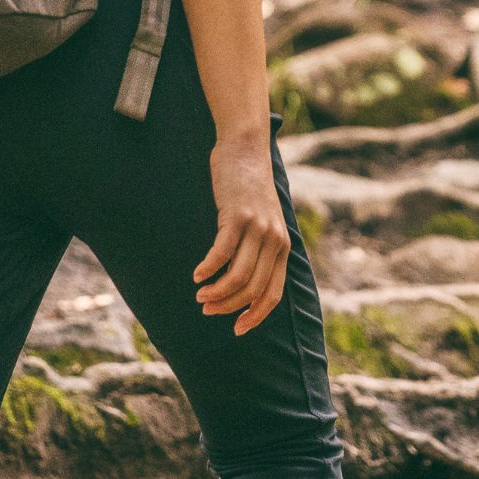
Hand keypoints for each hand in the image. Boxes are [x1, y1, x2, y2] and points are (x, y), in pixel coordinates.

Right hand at [194, 131, 290, 334]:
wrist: (246, 150)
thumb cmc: (248, 189)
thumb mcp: (262, 222)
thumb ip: (258, 249)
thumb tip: (241, 282)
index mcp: (282, 247)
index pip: (273, 294)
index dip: (255, 315)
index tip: (237, 329)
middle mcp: (275, 240)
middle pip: (252, 289)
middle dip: (229, 306)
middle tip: (207, 309)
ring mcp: (257, 228)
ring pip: (238, 275)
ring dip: (216, 292)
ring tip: (200, 295)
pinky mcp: (238, 216)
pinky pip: (222, 252)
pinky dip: (208, 269)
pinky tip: (196, 275)